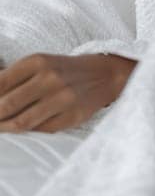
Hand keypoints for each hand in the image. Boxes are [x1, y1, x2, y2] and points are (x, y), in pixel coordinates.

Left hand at [0, 53, 137, 132]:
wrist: (102, 75)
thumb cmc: (61, 71)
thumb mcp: (38, 64)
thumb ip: (12, 78)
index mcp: (37, 61)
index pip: (0, 83)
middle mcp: (50, 78)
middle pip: (7, 105)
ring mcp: (63, 98)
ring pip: (22, 122)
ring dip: (5, 129)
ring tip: (0, 129)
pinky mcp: (72, 116)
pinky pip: (41, 130)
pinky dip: (28, 133)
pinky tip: (20, 132)